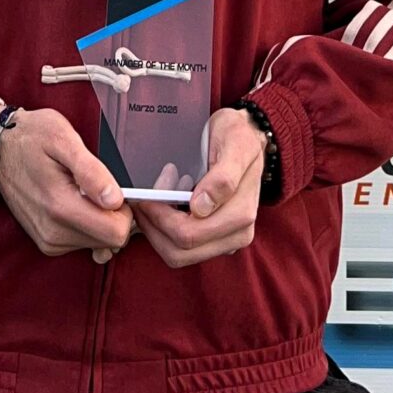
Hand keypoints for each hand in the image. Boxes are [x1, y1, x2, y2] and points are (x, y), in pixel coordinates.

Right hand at [0, 106, 134, 261]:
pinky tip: (78, 201)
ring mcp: (49, 240)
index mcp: (60, 207)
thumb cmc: (31, 137)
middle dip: (115, 215)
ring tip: (84, 190)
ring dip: (100, 219)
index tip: (117, 187)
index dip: (126, 210)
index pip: (116, 233)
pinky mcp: (47, 242)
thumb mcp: (63, 138)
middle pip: (110, 240)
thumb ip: (91, 171)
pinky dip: (88, 224)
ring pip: (98, 242)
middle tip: (103, 185)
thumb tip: (115, 199)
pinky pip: (83, 241)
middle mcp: (53, 232)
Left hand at [132, 108, 264, 269]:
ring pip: (177, 255)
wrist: (245, 137)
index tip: (149, 194)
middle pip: (180, 251)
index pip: (188, 234)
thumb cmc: (238, 137)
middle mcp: (237, 235)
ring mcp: (226, 240)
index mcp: (241, 215)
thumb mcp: (235, 144)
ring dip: (157, 229)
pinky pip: (181, 248)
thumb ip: (223, 177)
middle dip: (155, 225)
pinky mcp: (215, 240)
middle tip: (146, 197)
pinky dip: (165, 230)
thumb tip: (202, 208)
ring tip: (156, 197)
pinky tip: (167, 203)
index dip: (160, 217)